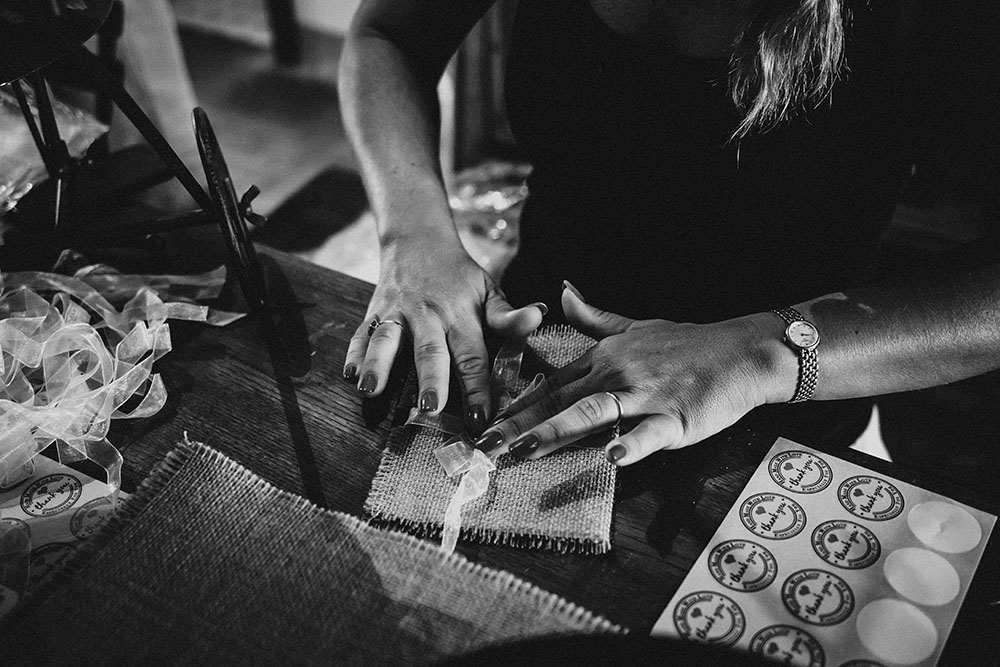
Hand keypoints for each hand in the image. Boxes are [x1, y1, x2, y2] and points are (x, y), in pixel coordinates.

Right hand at [343, 233, 544, 434]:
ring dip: (378, 365)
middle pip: (429, 350)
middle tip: (430, 408)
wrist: (418, 240)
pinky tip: (350, 375)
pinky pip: (360, 334)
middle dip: (430, 379)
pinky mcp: (373, 312)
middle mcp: (427, 315)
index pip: (472, 356)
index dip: (477, 388)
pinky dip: (354, 354)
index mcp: (461, 315)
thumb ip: (508, 316)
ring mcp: (397, 313)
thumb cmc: (459, 278)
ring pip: (386, 340)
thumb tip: (538, 316)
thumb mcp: (489, 291)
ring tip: (371, 390)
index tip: (480, 418)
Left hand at [474, 283, 780, 464]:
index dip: (514, 405)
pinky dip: (632, 444)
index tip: (484, 424)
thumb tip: (563, 292)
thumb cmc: (687, 343)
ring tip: (525, 450)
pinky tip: (613, 458)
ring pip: (593, 412)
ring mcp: (645, 395)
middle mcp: (616, 375)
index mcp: (603, 360)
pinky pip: (651, 432)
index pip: (549, 384)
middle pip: (560, 401)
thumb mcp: (634, 327)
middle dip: (519, 424)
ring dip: (556, 431)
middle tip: (484, 446)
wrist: (741, 350)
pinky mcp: (677, 416)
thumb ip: (592, 318)